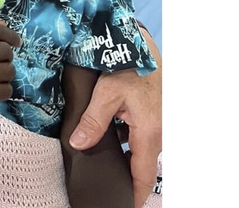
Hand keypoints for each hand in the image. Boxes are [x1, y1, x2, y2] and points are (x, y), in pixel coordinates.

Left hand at [69, 28, 161, 207]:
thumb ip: (93, 121)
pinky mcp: (155, 114)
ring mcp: (159, 123)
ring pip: (140, 148)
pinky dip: (127, 138)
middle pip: (142, 164)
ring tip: (105, 157)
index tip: (127, 205)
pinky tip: (111, 132)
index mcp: (150, 133)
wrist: (142, 46)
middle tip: (107, 180)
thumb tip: (79, 145)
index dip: (136, 194)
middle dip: (126, 174)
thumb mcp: (107, 94)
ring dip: (125, 153)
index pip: (143, 175)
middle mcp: (160, 132)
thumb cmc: (128, 67)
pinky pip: (141, 135)